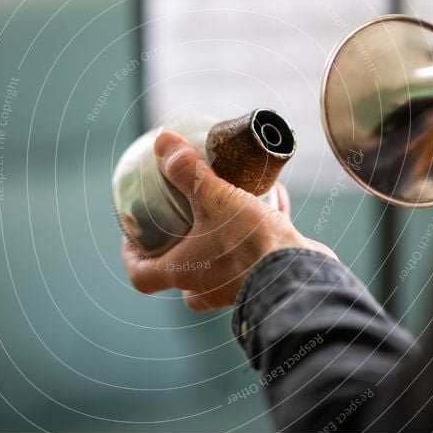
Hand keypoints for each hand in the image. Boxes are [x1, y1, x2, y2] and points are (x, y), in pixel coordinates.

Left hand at [121, 130, 335, 311]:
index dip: (132, 258)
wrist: (300, 276)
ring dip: (221, 245)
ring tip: (230, 209)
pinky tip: (274, 202)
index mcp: (183, 273)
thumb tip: (163, 142)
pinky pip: (256, 259)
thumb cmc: (250, 244)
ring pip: (220, 271)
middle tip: (184, 226)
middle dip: (181, 256)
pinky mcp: (267, 282)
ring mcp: (237, 290)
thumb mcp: (215, 199)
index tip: (132, 239)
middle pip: (182, 280)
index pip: (142, 276)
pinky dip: (259, 236)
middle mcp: (206, 288)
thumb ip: (187, 172)